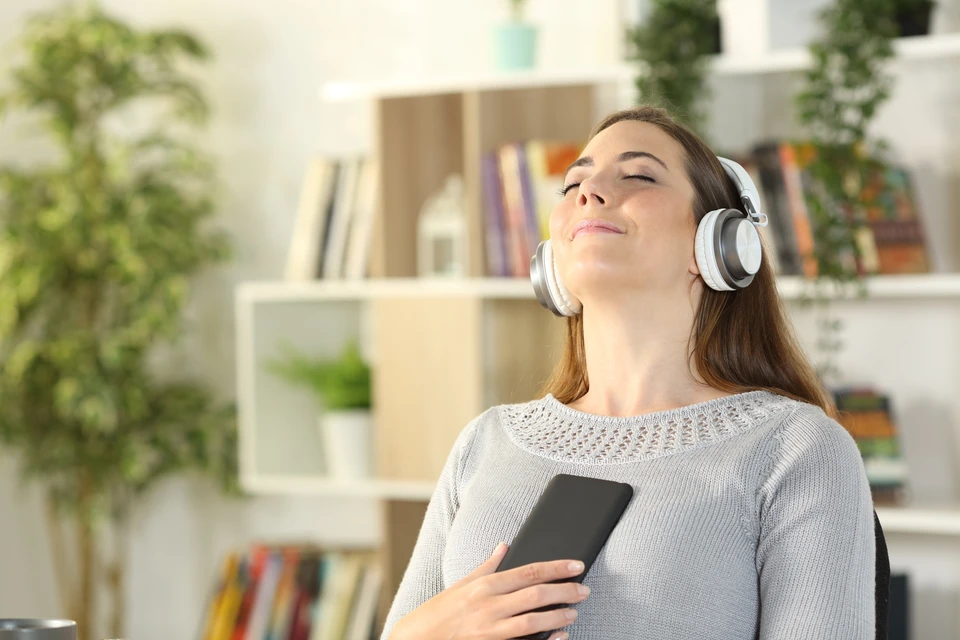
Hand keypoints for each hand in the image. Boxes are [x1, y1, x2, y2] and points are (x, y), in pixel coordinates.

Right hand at [391, 542, 588, 639]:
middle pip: (536, 594)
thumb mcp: (461, 585)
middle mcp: (488, 606)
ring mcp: (490, 630)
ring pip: (533, 621)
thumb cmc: (437, 613)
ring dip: (557, 615)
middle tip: (584, 589)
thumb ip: (487, 567)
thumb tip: (505, 546)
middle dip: (565, 591)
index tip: (576, 565)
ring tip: (573, 611)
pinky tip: (558, 636)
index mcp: (484, 585)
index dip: (556, 567)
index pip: (529, 571)